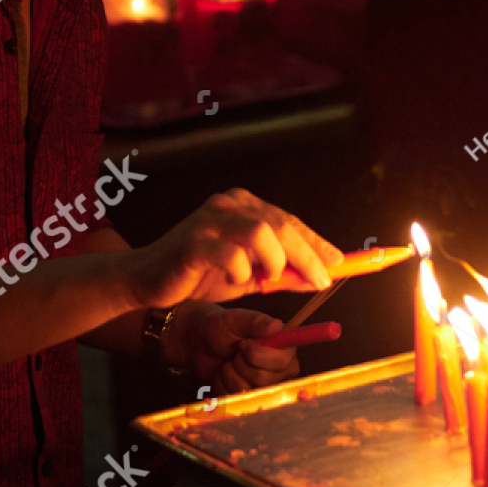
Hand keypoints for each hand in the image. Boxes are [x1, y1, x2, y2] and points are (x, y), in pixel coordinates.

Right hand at [128, 188, 342, 308]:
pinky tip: (238, 280)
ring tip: (271, 279)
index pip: (288, 220)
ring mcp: (209, 220)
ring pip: (260, 231)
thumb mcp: (248, 275)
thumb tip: (318, 277)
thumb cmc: (199, 275)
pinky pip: (231, 254)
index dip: (316, 241)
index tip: (340, 262)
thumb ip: (280, 273)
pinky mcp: (194, 242)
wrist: (146, 282)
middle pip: (280, 225)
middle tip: (323, 279)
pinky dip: (242, 271)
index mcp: (242, 205)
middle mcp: (228, 204)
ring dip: (276, 260)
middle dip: (307, 254)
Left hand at [168, 303, 298, 393]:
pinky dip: (222, 384)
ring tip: (228, 360)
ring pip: (247, 389)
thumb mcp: (236, 319)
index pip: (282, 362)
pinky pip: (234, 397)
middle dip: (240, 364)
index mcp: (283, 346)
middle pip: (264, 379)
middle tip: (234, 351)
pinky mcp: (248, 396)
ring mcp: (264, 384)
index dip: (258, 356)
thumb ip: (256, 322)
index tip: (242, 344)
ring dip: (230, 373)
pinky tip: (222, 373)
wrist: (198, 343)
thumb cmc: (221, 327)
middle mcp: (280, 368)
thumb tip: (277, 325)